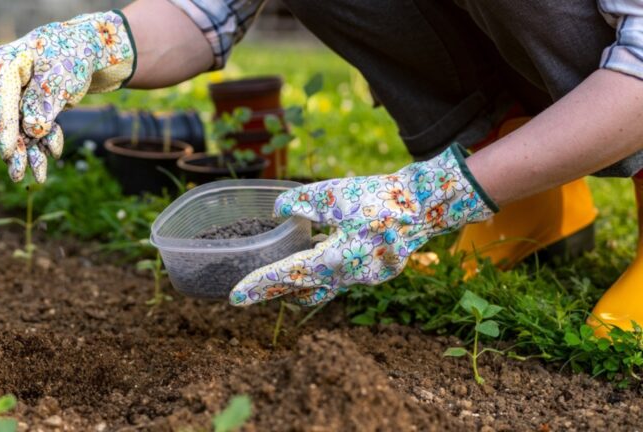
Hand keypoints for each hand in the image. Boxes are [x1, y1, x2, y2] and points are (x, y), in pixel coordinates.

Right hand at [0, 10, 135, 181]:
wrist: (87, 49)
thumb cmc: (72, 55)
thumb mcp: (60, 77)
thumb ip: (44, 102)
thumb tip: (33, 129)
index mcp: (4, 65)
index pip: (1, 100)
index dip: (4, 129)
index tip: (7, 153)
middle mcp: (4, 83)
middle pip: (6, 121)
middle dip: (15, 150)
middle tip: (19, 176)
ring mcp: (15, 96)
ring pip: (20, 130)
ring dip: (30, 153)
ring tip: (39, 177)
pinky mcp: (29, 108)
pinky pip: (34, 130)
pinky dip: (45, 142)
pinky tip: (54, 152)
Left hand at [229, 144, 497, 305]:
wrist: (424, 205)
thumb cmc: (378, 198)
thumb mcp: (332, 193)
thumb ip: (300, 203)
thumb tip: (278, 211)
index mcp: (335, 259)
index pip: (288, 277)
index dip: (260, 286)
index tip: (235, 298)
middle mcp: (349, 277)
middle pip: (305, 291)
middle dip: (278, 291)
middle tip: (254, 289)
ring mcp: (365, 278)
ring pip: (324, 287)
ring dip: (303, 281)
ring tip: (283, 271)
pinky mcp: (375, 271)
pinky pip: (342, 276)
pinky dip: (325, 268)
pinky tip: (320, 249)